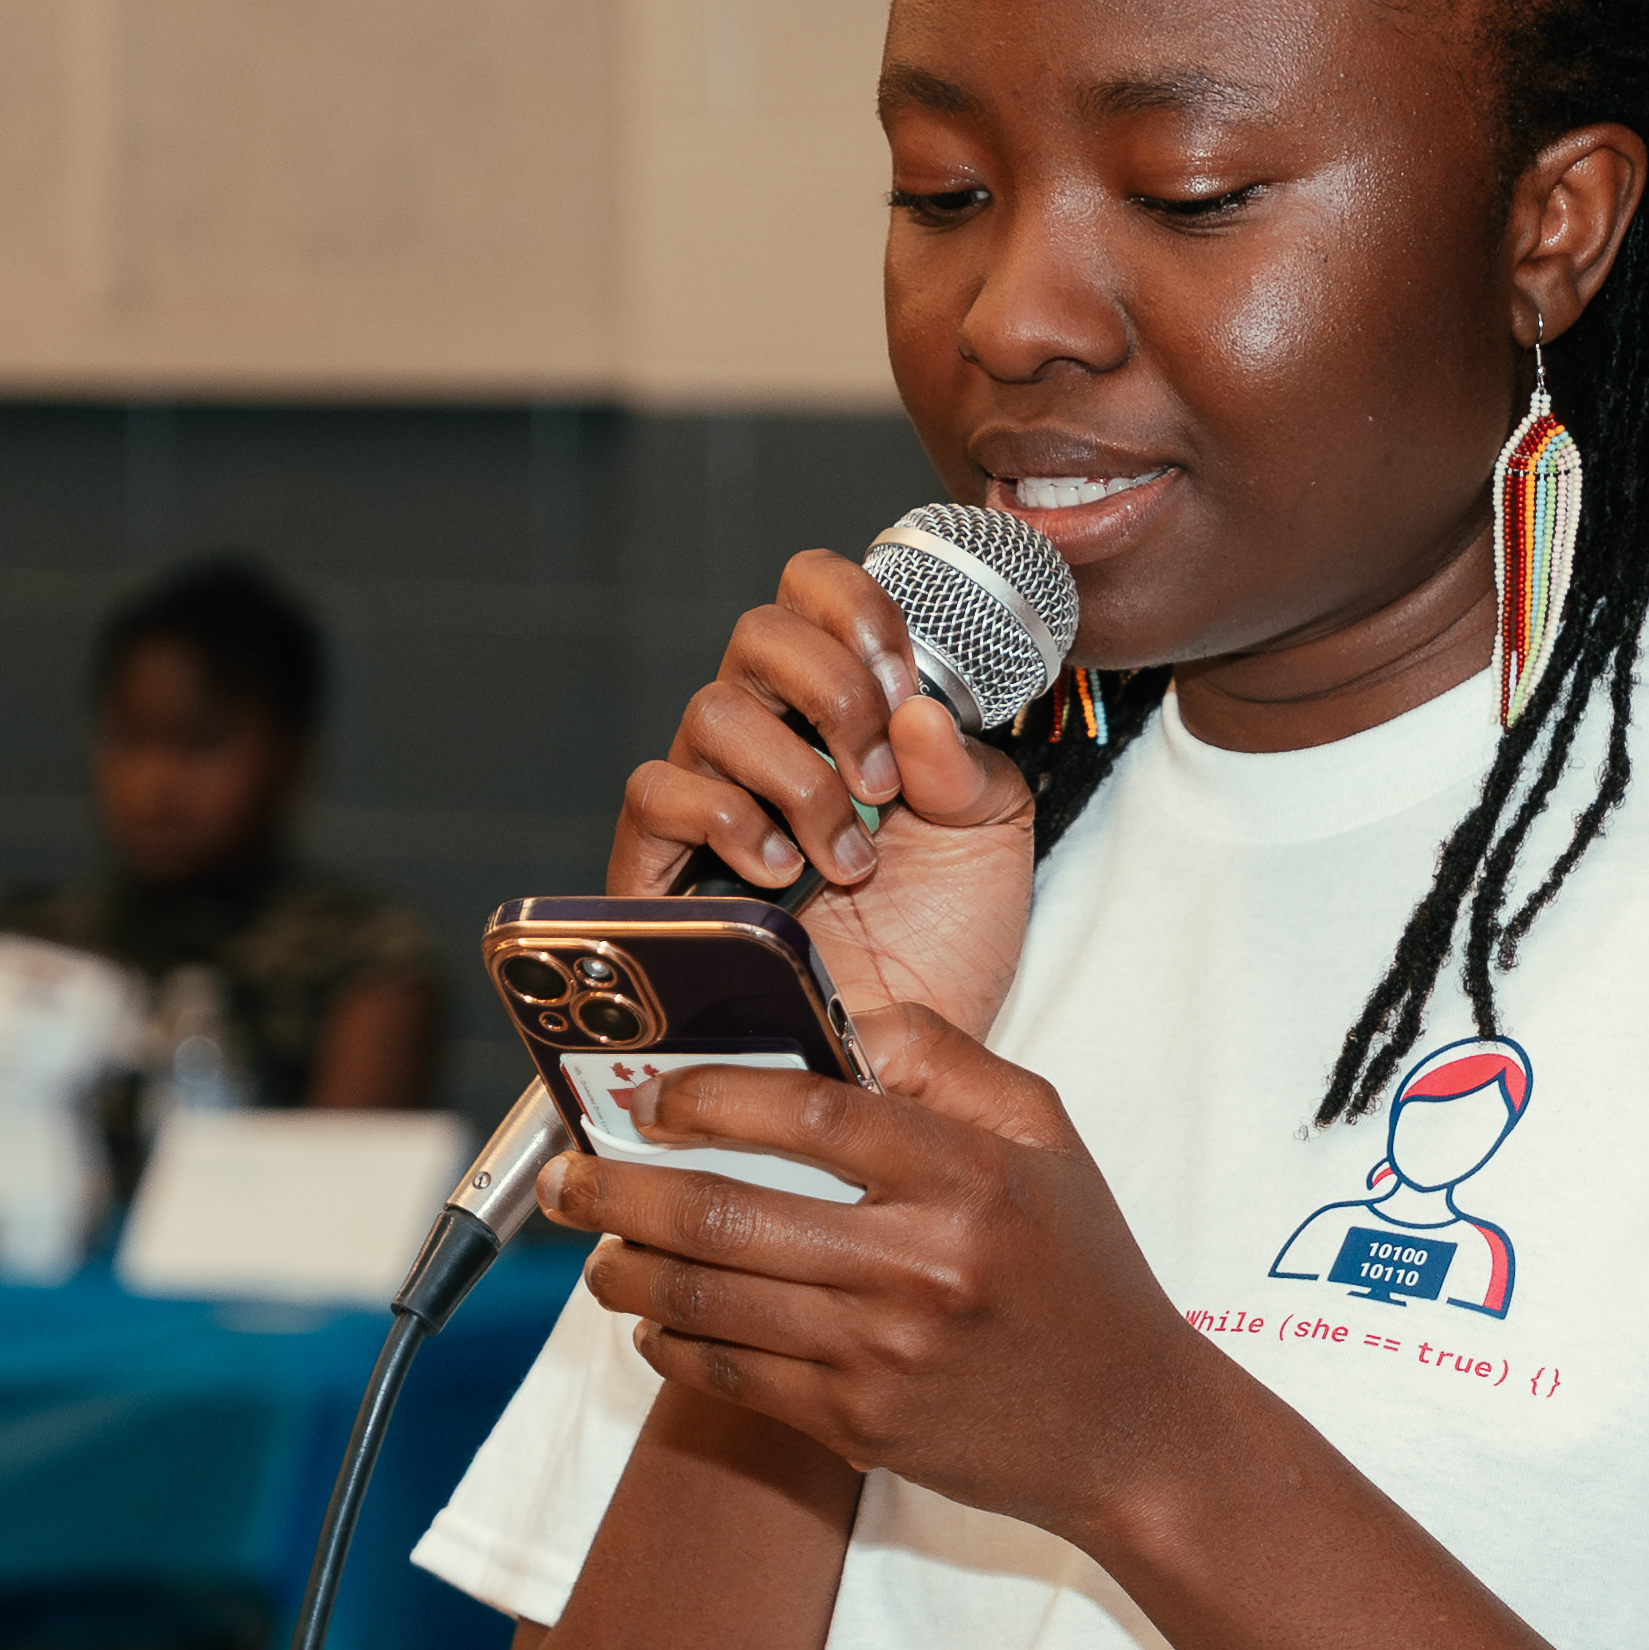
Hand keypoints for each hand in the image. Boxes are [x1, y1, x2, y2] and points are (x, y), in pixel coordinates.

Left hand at [545, 1003, 1231, 1544]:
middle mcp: (920, 1268)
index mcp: (967, 1179)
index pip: (811, 1113)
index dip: (711, 1095)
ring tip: (598, 1248)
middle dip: (622, 1190)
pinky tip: (654, 1320)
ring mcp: (882, 1357)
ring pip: (709, 1304)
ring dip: (627, 1271)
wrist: (1129, 1430)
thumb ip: (944, 1060)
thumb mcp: (1045, 1136)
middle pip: (728, 1217)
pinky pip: (730, 1379)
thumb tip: (835, 1016)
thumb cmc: (1081, 1269)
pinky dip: (672, 1345)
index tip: (656, 1094)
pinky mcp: (858, 1427)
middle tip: (572, 1175)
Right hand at [616, 550, 1039, 1042]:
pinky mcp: (661, 864)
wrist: (900, 1057)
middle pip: (758, 632)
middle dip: (833, 694)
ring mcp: (711, 795)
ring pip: (712, 711)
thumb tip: (917, 711)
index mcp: (842, 708)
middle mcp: (769, 736)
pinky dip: (727, 821)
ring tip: (849, 860)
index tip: (907, 686)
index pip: (814, 592)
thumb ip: (967, 766)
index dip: (856, 610)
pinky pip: (657, 792)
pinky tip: (780, 873)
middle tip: (884, 784)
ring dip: (798, 781)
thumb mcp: (991, 843)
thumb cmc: (943, 946)